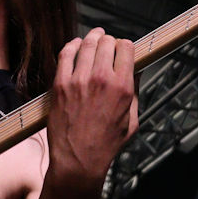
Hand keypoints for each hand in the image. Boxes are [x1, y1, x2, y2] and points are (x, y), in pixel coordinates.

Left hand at [46, 28, 138, 191]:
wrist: (78, 160)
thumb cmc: (106, 144)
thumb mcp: (132, 120)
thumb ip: (135, 93)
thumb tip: (136, 71)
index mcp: (123, 87)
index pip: (126, 48)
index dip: (124, 45)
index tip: (122, 48)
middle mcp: (101, 79)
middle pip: (106, 42)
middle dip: (108, 40)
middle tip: (107, 43)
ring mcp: (78, 80)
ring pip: (86, 44)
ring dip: (91, 38)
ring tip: (93, 38)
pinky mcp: (60, 84)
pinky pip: (65, 54)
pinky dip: (71, 46)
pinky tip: (75, 46)